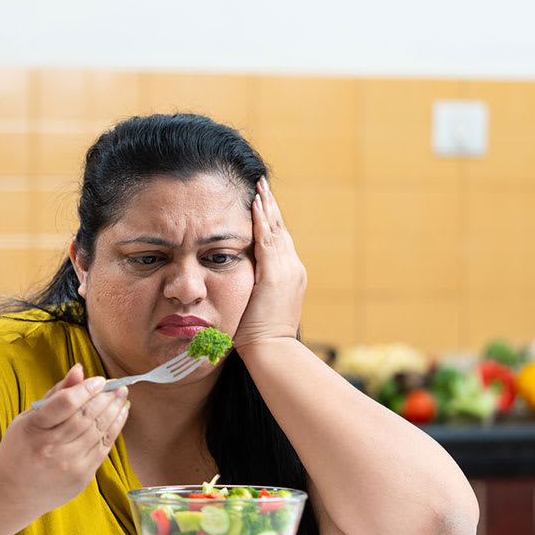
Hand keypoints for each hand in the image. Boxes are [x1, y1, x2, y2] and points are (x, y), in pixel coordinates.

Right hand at [0, 364, 129, 512]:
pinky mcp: (81, 477)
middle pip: (86, 416)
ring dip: (114, 410)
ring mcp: (67, 464)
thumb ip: (56, 395)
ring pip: (98, 431)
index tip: (100, 380)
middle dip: (106, 397)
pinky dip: (115, 428)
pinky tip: (120, 414)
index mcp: (33, 429)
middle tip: (118, 384)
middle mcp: (50, 448)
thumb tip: (79, 370)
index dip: (86, 389)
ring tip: (122, 395)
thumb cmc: (21, 448)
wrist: (13, 491)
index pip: (65, 404)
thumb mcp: (29, 418)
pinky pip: (104, 448)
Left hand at [232, 177, 306, 352]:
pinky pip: (267, 240)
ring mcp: (286, 270)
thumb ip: (254, 292)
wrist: (272, 350)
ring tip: (258, 187)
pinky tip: (254, 204)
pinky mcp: (275, 274)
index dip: (270, 221)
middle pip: (280, 230)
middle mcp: (292, 268)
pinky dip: (262, 221)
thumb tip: (242, 287)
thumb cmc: (260, 337)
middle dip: (270, 207)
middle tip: (261, 184)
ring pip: (275, 230)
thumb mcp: (258, 308)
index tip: (262, 202)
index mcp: (289, 276)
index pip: (278, 241)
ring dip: (266, 207)